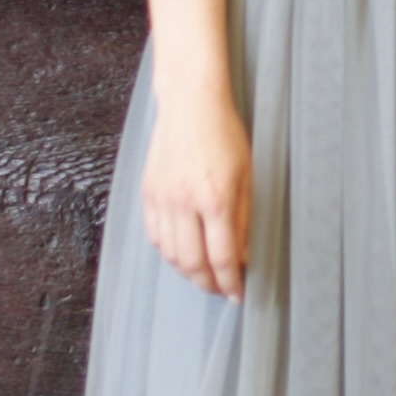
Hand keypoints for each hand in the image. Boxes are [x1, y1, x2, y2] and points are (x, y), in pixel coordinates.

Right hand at [140, 88, 252, 296]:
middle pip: (192, 263)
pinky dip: (168, 252)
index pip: (223, 257)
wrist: (189, 102)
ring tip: (204, 275)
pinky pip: (154, 237)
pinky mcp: (148, 194)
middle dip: (209, 284)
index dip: (231, 282)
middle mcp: (184, 202)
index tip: (239, 293)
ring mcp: (162, 199)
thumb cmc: (224, 133)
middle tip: (222, 290)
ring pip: (170, 255)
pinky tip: (182, 253)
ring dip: (188, 272)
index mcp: (215, 198)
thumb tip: (244, 254)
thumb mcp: (248, 174)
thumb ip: (245, 218)